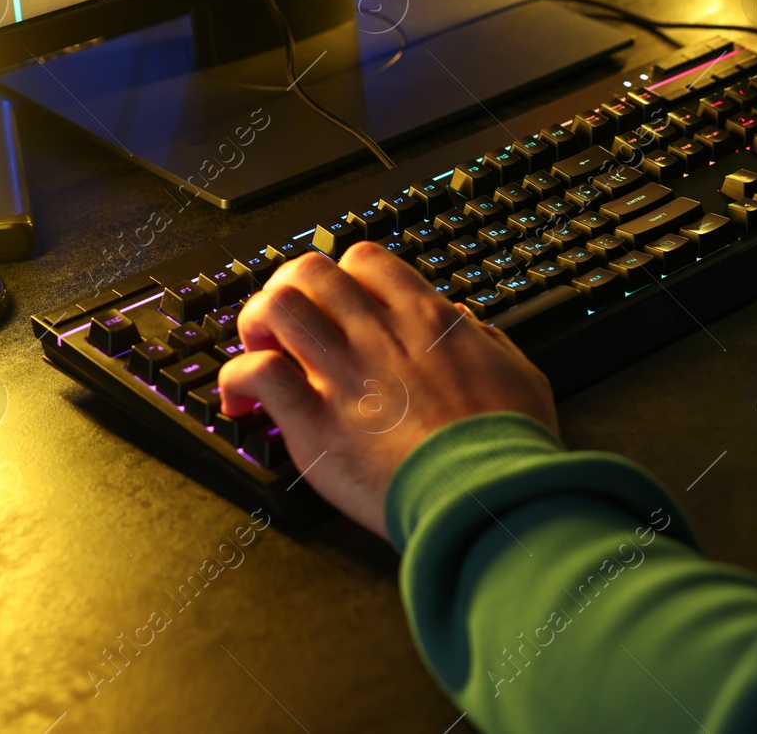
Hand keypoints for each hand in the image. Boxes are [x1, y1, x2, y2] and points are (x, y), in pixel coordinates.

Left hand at [218, 244, 558, 537]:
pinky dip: (237, 381)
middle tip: (289, 325)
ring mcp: (342, 375)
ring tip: (262, 352)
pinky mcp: (313, 422)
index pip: (365, 260)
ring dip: (258, 324)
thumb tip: (468, 326)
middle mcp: (378, 335)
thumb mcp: (519, 374)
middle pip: (309, 272)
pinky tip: (241, 403)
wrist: (485, 496)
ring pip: (275, 307)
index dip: (343, 275)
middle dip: (290, 289)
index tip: (339, 304)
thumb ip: (489, 342)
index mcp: (427, 320)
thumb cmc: (507, 446)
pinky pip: (255, 374)